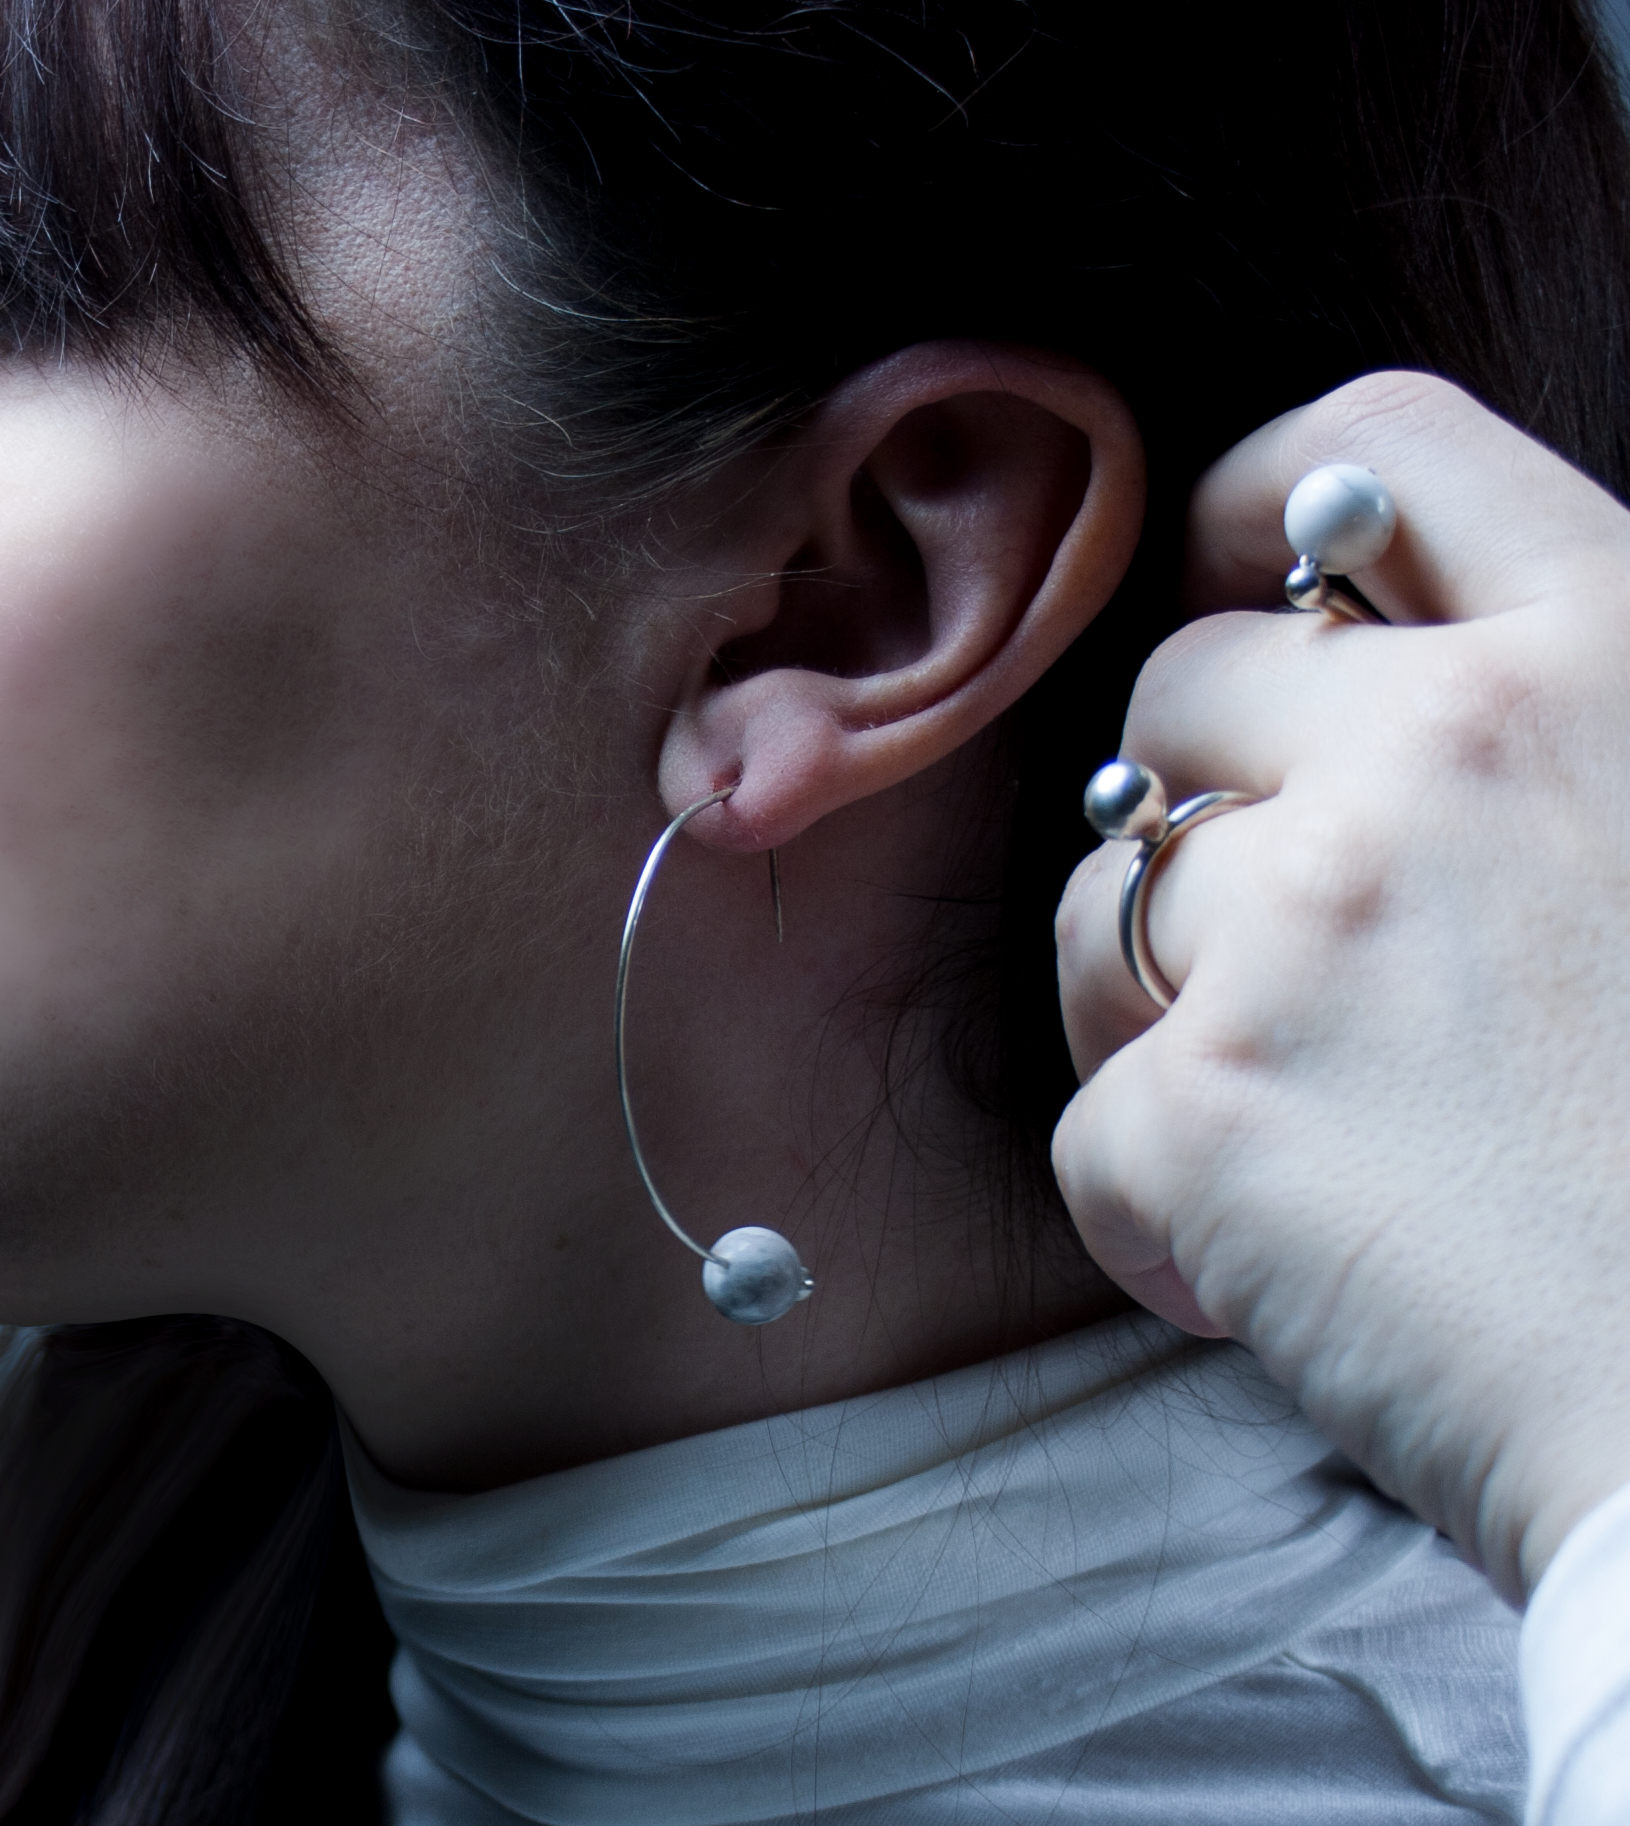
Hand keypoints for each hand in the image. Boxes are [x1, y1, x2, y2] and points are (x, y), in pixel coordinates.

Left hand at [1054, 372, 1629, 1604]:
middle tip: (1284, 948)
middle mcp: (1442, 754)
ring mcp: (1305, 929)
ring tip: (1285, 1122)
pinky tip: (1263, 1252)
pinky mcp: (1205, 1111)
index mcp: (1606, 654)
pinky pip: (1091, 1115)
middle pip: (1180, 695)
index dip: (1264, 507)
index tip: (1235, 580)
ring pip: (1099, 903)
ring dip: (1154, 1005)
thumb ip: (1562, 726)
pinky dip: (1156, 1196)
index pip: (1372, 451)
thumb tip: (1385, 677)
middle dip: (1198, 807)